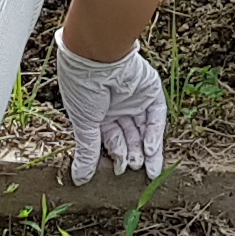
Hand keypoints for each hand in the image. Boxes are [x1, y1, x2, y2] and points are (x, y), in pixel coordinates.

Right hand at [51, 30, 166, 183]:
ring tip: (148, 170)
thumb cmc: (82, 87)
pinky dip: (154, 133)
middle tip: (133, 169)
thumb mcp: (84, 123)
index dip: (115, 155)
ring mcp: (135, 98)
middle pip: (129, 136)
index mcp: (98, 112)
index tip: (118, 171)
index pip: (109, 138)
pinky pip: (155, 116)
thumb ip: (87, 152)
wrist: (97, 56)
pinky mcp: (150, 91)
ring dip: (146, 150)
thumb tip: (79, 179)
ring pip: (144, 129)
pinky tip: (151, 150)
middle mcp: (117, 106)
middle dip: (132, 154)